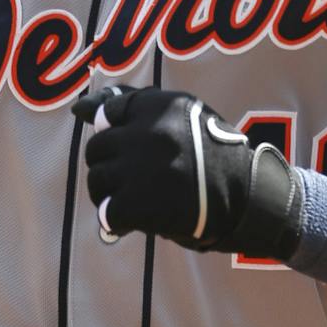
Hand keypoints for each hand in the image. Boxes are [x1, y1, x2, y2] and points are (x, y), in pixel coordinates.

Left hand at [71, 86, 303, 259]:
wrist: (247, 197)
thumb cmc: (211, 155)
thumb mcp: (182, 116)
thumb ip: (132, 105)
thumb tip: (80, 109)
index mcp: (160, 105)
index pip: (109, 113)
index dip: (115, 135)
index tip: (130, 150)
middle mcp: (148, 132)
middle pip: (97, 149)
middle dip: (109, 166)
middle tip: (131, 181)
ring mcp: (142, 168)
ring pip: (97, 180)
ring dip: (109, 194)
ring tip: (131, 201)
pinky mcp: (139, 203)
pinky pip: (108, 212)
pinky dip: (116, 221)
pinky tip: (132, 221)